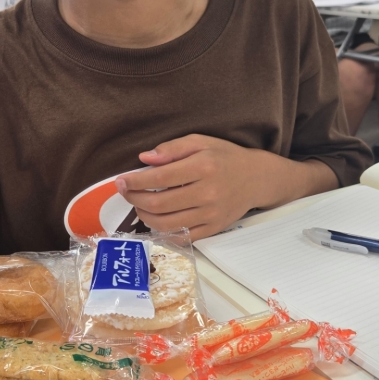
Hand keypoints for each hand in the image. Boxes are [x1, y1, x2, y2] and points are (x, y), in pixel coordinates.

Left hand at [114, 134, 335, 239]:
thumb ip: (172, 149)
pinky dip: (163, 232)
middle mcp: (207, 193)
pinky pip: (182, 237)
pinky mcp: (213, 229)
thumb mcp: (201, 142)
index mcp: (203, 167)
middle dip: (134, 199)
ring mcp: (210, 215)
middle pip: (159, 203)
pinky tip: (156, 220)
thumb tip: (144, 159)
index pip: (159, 177)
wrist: (257, 179)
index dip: (135, 181)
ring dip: (144, 216)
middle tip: (125, 192)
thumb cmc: (225, 157)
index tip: (121, 180)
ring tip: (139, 205)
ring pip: (166, 223)